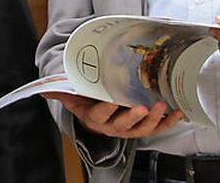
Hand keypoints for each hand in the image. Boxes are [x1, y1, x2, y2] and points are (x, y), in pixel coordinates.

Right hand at [43, 92, 182, 138]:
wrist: (97, 112)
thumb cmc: (85, 101)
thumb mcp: (71, 96)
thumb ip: (59, 91)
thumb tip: (42, 90)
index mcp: (95, 118)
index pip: (100, 115)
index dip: (107, 110)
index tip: (112, 101)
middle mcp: (113, 127)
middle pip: (124, 125)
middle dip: (134, 117)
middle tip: (142, 107)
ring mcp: (130, 128)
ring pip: (142, 129)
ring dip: (154, 120)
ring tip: (161, 107)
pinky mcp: (143, 126)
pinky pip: (158, 128)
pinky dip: (169, 121)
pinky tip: (177, 112)